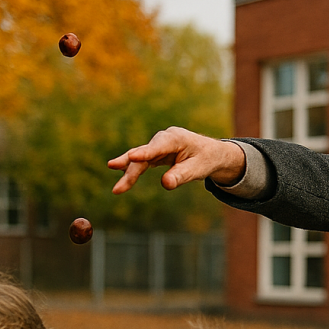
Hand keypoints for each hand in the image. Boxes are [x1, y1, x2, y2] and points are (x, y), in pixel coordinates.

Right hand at [107, 127, 245, 193]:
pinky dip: (133, 171)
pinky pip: (143, 162)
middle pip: (144, 154)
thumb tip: (165, 184)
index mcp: (176, 138)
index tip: (132, 157)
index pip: (158, 146)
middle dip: (131, 169)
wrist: (212, 154)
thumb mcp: (198, 169)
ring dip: (128, 172)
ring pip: (140, 159)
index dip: (145, 152)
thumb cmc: (207, 159)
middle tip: (116, 182)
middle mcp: (164, 139)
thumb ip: (182, 175)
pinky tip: (123, 180)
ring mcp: (159, 145)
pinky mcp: (156, 153)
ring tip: (117, 189)